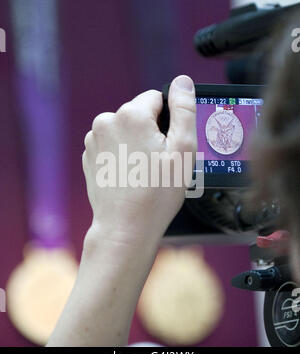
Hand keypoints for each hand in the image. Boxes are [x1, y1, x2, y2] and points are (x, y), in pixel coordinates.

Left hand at [47, 75, 196, 345]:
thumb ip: (184, 109)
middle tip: (158, 162)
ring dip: (135, 143)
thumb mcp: (183, 148)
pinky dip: (122, 153)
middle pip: (139, 114)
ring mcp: (94, 139)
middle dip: (151, 131)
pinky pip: (112, 144)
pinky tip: (129, 174)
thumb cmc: (157, 193)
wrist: (125, 227)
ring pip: (125, 129)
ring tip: (142, 171)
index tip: (169, 145)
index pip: (157, 98)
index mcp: (131, 115)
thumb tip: (182, 82)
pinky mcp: (90, 155)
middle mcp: (106, 121)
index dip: (169, 121)